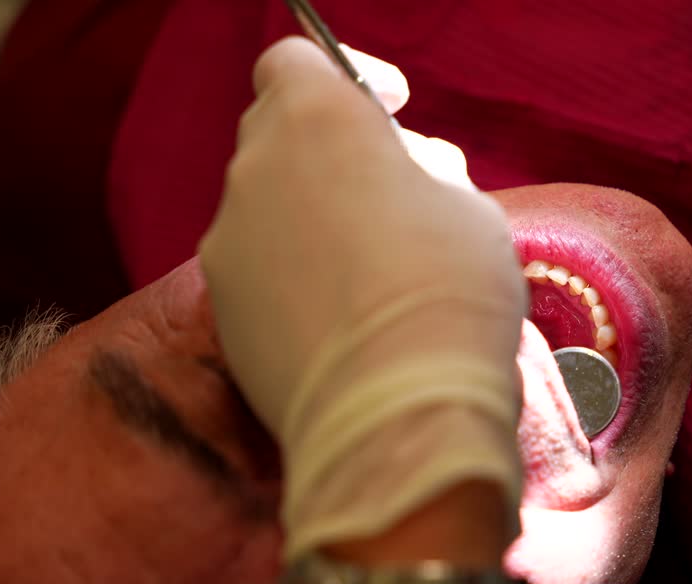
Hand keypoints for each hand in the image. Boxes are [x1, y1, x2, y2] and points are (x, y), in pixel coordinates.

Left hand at [199, 37, 525, 562]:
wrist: (397, 413)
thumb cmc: (450, 293)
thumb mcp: (470, 207)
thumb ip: (420, 172)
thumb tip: (400, 181)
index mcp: (316, 120)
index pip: (296, 62)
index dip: (347, 81)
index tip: (391, 112)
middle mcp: (254, 169)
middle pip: (280, 136)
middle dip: (332, 154)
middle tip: (392, 195)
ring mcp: (228, 242)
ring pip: (267, 208)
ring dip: (311, 219)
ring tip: (371, 271)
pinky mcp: (221, 311)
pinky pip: (258, 272)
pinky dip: (292, 279)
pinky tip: (342, 320)